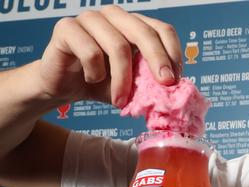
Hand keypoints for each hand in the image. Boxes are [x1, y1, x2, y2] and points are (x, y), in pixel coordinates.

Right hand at [38, 5, 181, 106]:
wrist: (63, 87)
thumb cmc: (101, 83)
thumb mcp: (132, 85)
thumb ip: (151, 83)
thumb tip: (176, 91)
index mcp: (134, 25)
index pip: (162, 29)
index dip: (172, 53)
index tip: (176, 79)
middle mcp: (114, 16)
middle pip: (144, 32)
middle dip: (157, 60)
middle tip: (165, 84)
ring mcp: (90, 19)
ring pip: (118, 46)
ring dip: (122, 79)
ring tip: (120, 100)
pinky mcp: (67, 28)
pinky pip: (90, 51)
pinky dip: (95, 73)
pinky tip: (91, 79)